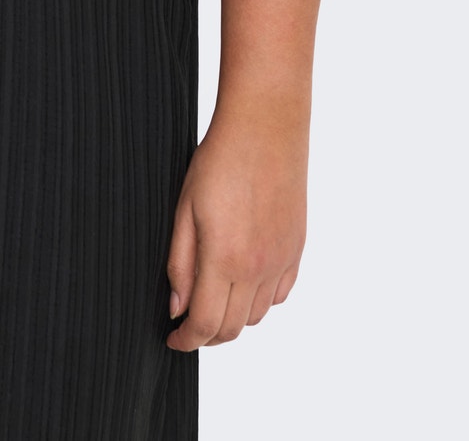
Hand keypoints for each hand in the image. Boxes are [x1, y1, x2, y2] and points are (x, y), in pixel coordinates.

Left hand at [165, 102, 307, 349]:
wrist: (265, 129)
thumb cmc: (220, 161)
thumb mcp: (184, 208)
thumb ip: (179, 262)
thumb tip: (176, 306)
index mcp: (224, 259)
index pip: (204, 323)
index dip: (185, 340)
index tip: (172, 339)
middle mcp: (257, 269)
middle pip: (232, 328)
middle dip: (206, 336)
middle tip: (187, 326)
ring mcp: (281, 261)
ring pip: (257, 317)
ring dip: (233, 320)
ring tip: (212, 303)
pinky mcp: (296, 250)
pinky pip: (279, 295)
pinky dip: (260, 302)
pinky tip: (243, 284)